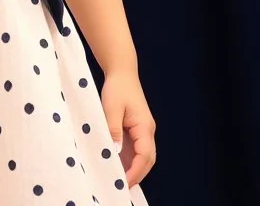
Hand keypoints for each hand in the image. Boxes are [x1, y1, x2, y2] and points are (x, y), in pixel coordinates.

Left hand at [100, 69, 155, 187]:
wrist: (122, 73)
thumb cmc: (117, 88)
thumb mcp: (111, 108)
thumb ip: (113, 129)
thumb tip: (114, 151)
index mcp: (144, 126)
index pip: (144, 155)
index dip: (136, 170)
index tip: (124, 181)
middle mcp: (147, 130)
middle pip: (148, 159)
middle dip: (137, 174)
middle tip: (122, 187)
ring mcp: (143, 130)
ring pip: (143, 156)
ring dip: (134, 169)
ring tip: (120, 180)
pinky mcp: (136, 129)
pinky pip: (136, 149)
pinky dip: (130, 161)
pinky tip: (119, 167)